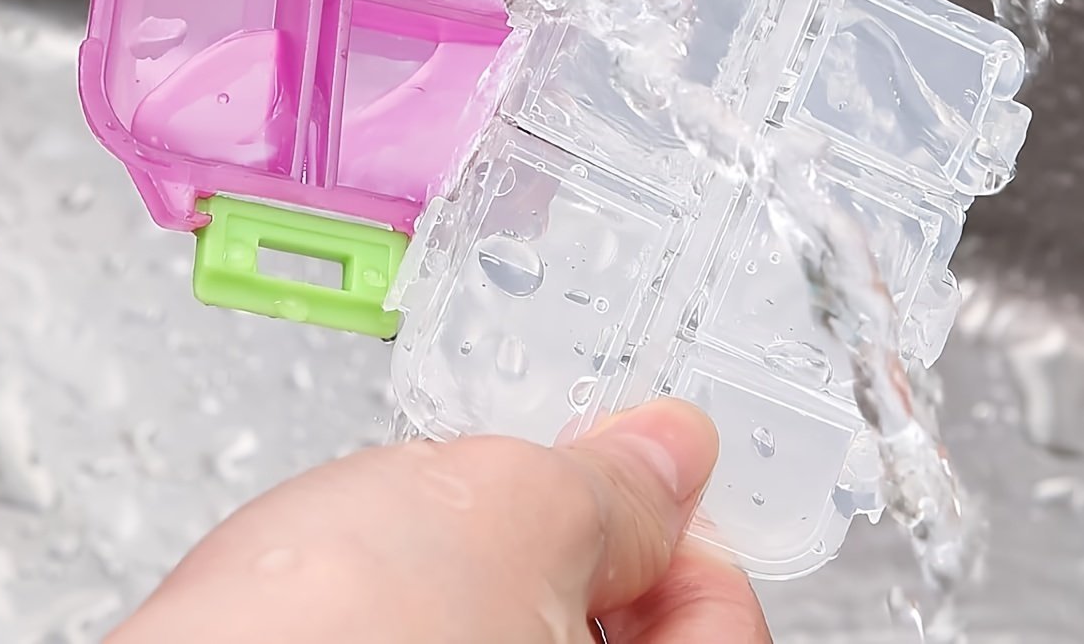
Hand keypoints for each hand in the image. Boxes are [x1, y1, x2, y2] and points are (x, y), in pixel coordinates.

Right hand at [114, 401, 770, 643]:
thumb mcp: (505, 515)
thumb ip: (611, 487)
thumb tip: (669, 457)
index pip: (722, 628)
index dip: (682, 531)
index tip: (637, 477)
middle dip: (580, 558)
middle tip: (531, 492)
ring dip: (483, 591)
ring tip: (423, 540)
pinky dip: (415, 626)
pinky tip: (360, 596)